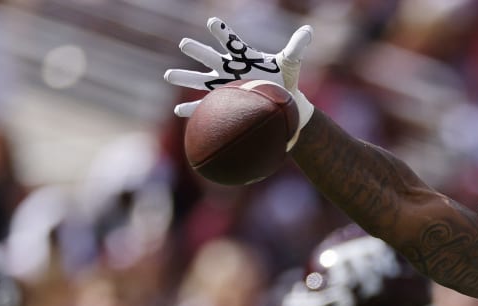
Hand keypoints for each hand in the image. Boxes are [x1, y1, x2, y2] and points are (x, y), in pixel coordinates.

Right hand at [166, 18, 314, 144]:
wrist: (284, 102)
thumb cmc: (285, 79)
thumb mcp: (290, 62)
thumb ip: (297, 46)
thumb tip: (308, 30)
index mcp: (242, 56)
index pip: (231, 40)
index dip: (222, 31)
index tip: (212, 22)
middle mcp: (229, 68)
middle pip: (210, 57)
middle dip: (198, 51)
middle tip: (185, 43)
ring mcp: (224, 86)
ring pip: (200, 81)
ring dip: (185, 78)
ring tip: (169, 75)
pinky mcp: (225, 103)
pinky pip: (205, 107)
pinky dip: (193, 110)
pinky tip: (179, 112)